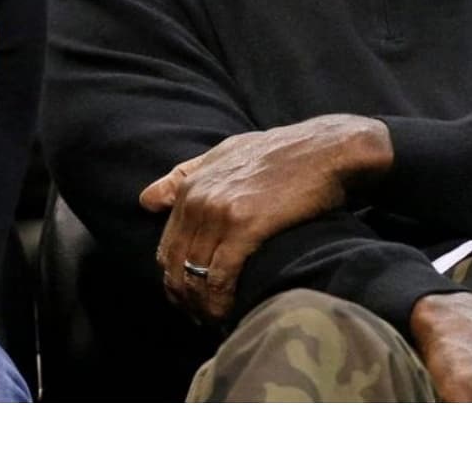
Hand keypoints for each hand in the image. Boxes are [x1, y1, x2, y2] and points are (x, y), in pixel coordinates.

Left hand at [140, 115, 391, 322]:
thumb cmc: (281, 153)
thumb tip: (146, 200)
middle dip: (185, 299)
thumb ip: (184, 175)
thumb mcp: (225, 152)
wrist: (325, 149)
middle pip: (175, 265)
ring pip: (194, 275)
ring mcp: (219, 211)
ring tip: (215, 322)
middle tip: (202, 319)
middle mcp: (197, 198)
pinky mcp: (245, 225)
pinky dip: (220, 302)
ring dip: (202, 307)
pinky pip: (219, 277)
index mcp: (190, 185)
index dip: (175, 279)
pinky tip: (229, 314)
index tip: (190, 299)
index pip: (166, 247)